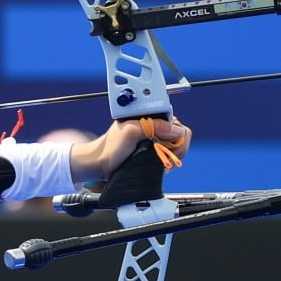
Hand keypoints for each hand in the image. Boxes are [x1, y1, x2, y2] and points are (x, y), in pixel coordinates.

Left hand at [69, 117, 191, 182]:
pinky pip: (169, 154)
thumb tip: (177, 131)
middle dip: (175, 148)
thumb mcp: (131, 132)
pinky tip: (159, 164)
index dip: (176, 137)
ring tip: (159, 161)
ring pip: (176, 146)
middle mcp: (154, 126)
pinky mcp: (153, 150)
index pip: (177, 124)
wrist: (100, 164)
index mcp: (150, 116)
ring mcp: (154, 138)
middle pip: (180, 135)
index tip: (168, 148)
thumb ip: (153, 126)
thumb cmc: (110, 148)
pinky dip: (167, 160)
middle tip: (162, 156)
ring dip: (171, 155)